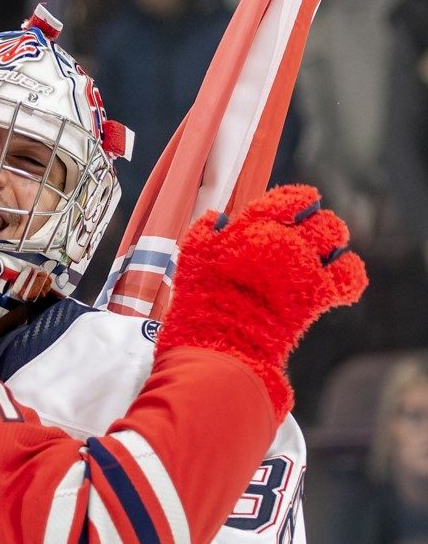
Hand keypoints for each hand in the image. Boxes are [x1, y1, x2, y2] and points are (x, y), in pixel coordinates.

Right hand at [157, 185, 366, 416]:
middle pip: (319, 219)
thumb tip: (221, 219)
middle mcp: (281, 238)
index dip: (297, 201)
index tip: (300, 205)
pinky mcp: (318, 294)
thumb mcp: (192, 258)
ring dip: (332, 244)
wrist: (219, 344)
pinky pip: (350, 275)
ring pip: (335, 237)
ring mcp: (302, 265)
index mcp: (250, 226)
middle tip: (309, 239)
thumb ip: (206, 232)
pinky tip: (338, 280)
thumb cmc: (198, 303)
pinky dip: (349, 273)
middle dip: (318, 226)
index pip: (286, 200)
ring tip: (324, 256)